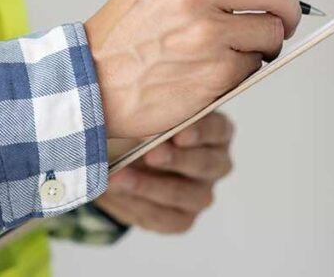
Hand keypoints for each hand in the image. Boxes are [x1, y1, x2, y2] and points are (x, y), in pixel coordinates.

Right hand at [85, 0, 300, 138]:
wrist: (90, 80)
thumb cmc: (128, 31)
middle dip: (287, 7)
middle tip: (279, 20)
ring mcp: (206, 30)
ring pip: (272, 29)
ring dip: (262, 42)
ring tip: (233, 46)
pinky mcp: (214, 70)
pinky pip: (255, 64)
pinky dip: (243, 68)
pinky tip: (212, 66)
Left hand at [95, 113, 235, 233]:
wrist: (126, 160)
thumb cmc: (146, 128)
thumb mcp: (151, 115)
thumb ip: (152, 115)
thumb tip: (138, 114)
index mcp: (217, 131)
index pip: (217, 129)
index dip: (200, 132)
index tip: (179, 133)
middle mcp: (216, 163)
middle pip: (205, 164)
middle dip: (176, 160)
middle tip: (151, 154)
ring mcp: (202, 193)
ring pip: (186, 196)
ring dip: (151, 187)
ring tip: (119, 177)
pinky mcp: (183, 218)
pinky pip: (165, 218)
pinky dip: (138, 206)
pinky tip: (116, 193)